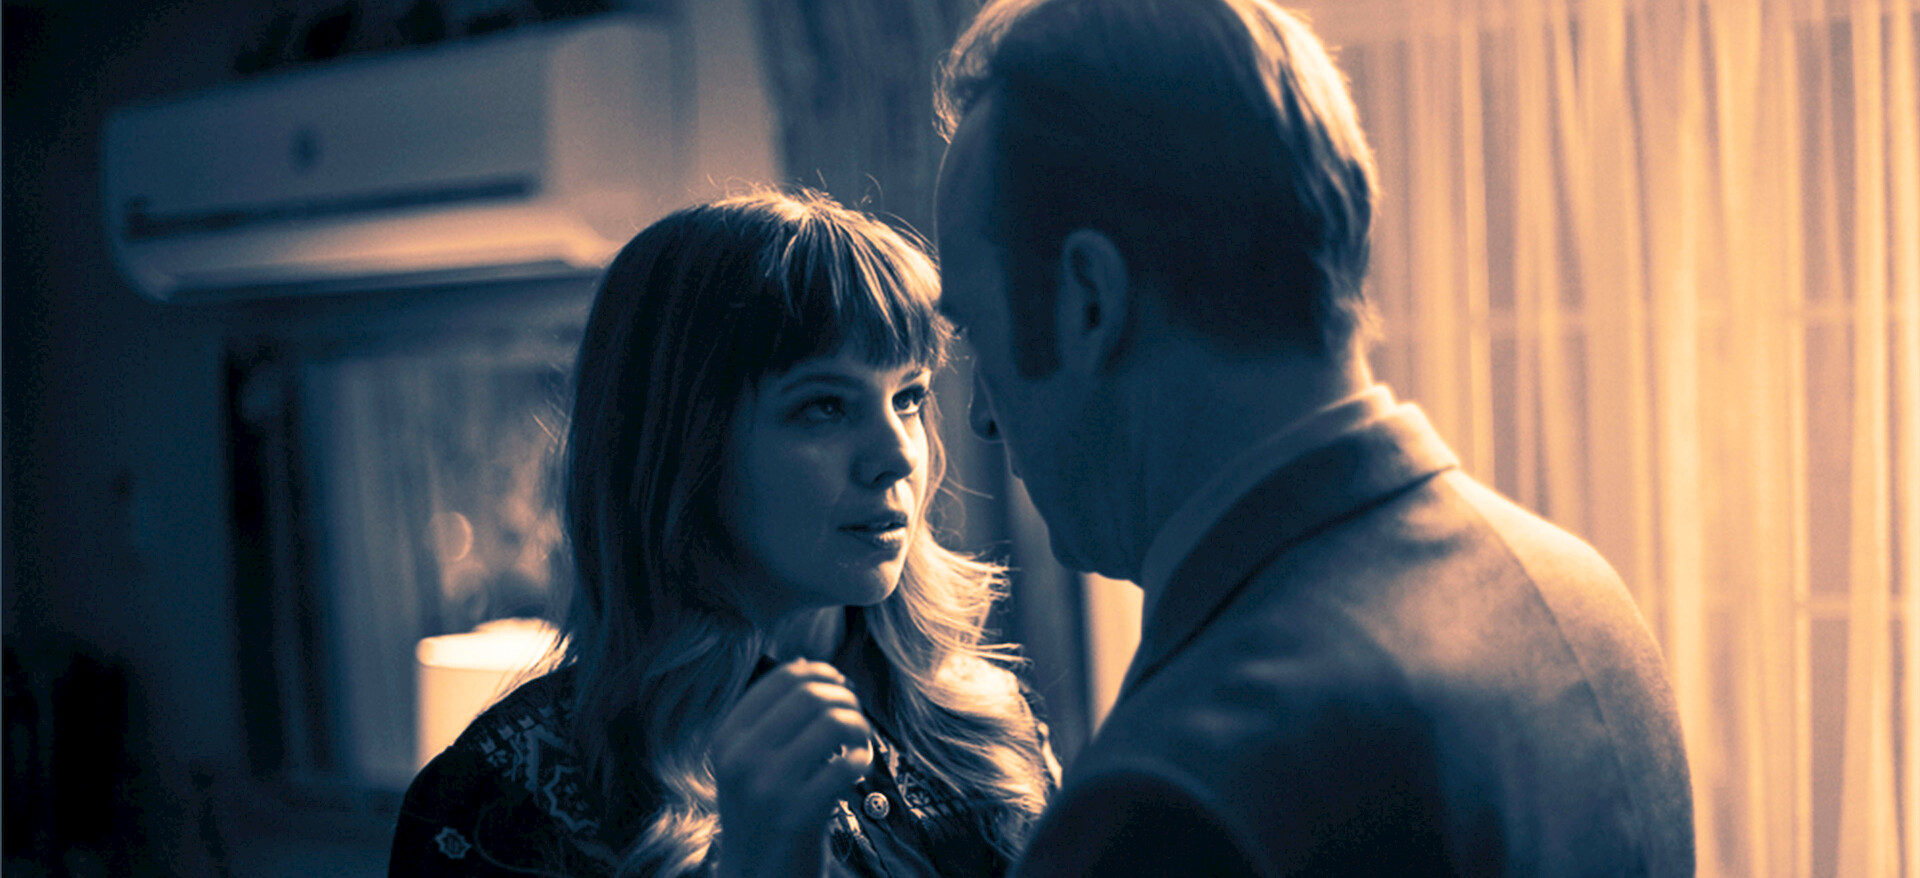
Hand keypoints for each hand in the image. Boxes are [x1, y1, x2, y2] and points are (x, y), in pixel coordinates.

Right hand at [712, 660, 873, 877]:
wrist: (756, 877)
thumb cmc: (765, 814)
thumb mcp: (750, 762)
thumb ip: (773, 717)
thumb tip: (807, 663)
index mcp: (727, 737)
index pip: (785, 678)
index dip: (823, 674)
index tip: (840, 689)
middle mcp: (741, 758)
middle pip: (811, 694)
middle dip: (846, 698)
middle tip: (855, 718)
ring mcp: (766, 787)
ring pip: (833, 722)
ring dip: (858, 727)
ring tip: (859, 744)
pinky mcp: (796, 815)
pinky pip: (847, 764)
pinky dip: (863, 760)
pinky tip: (858, 769)